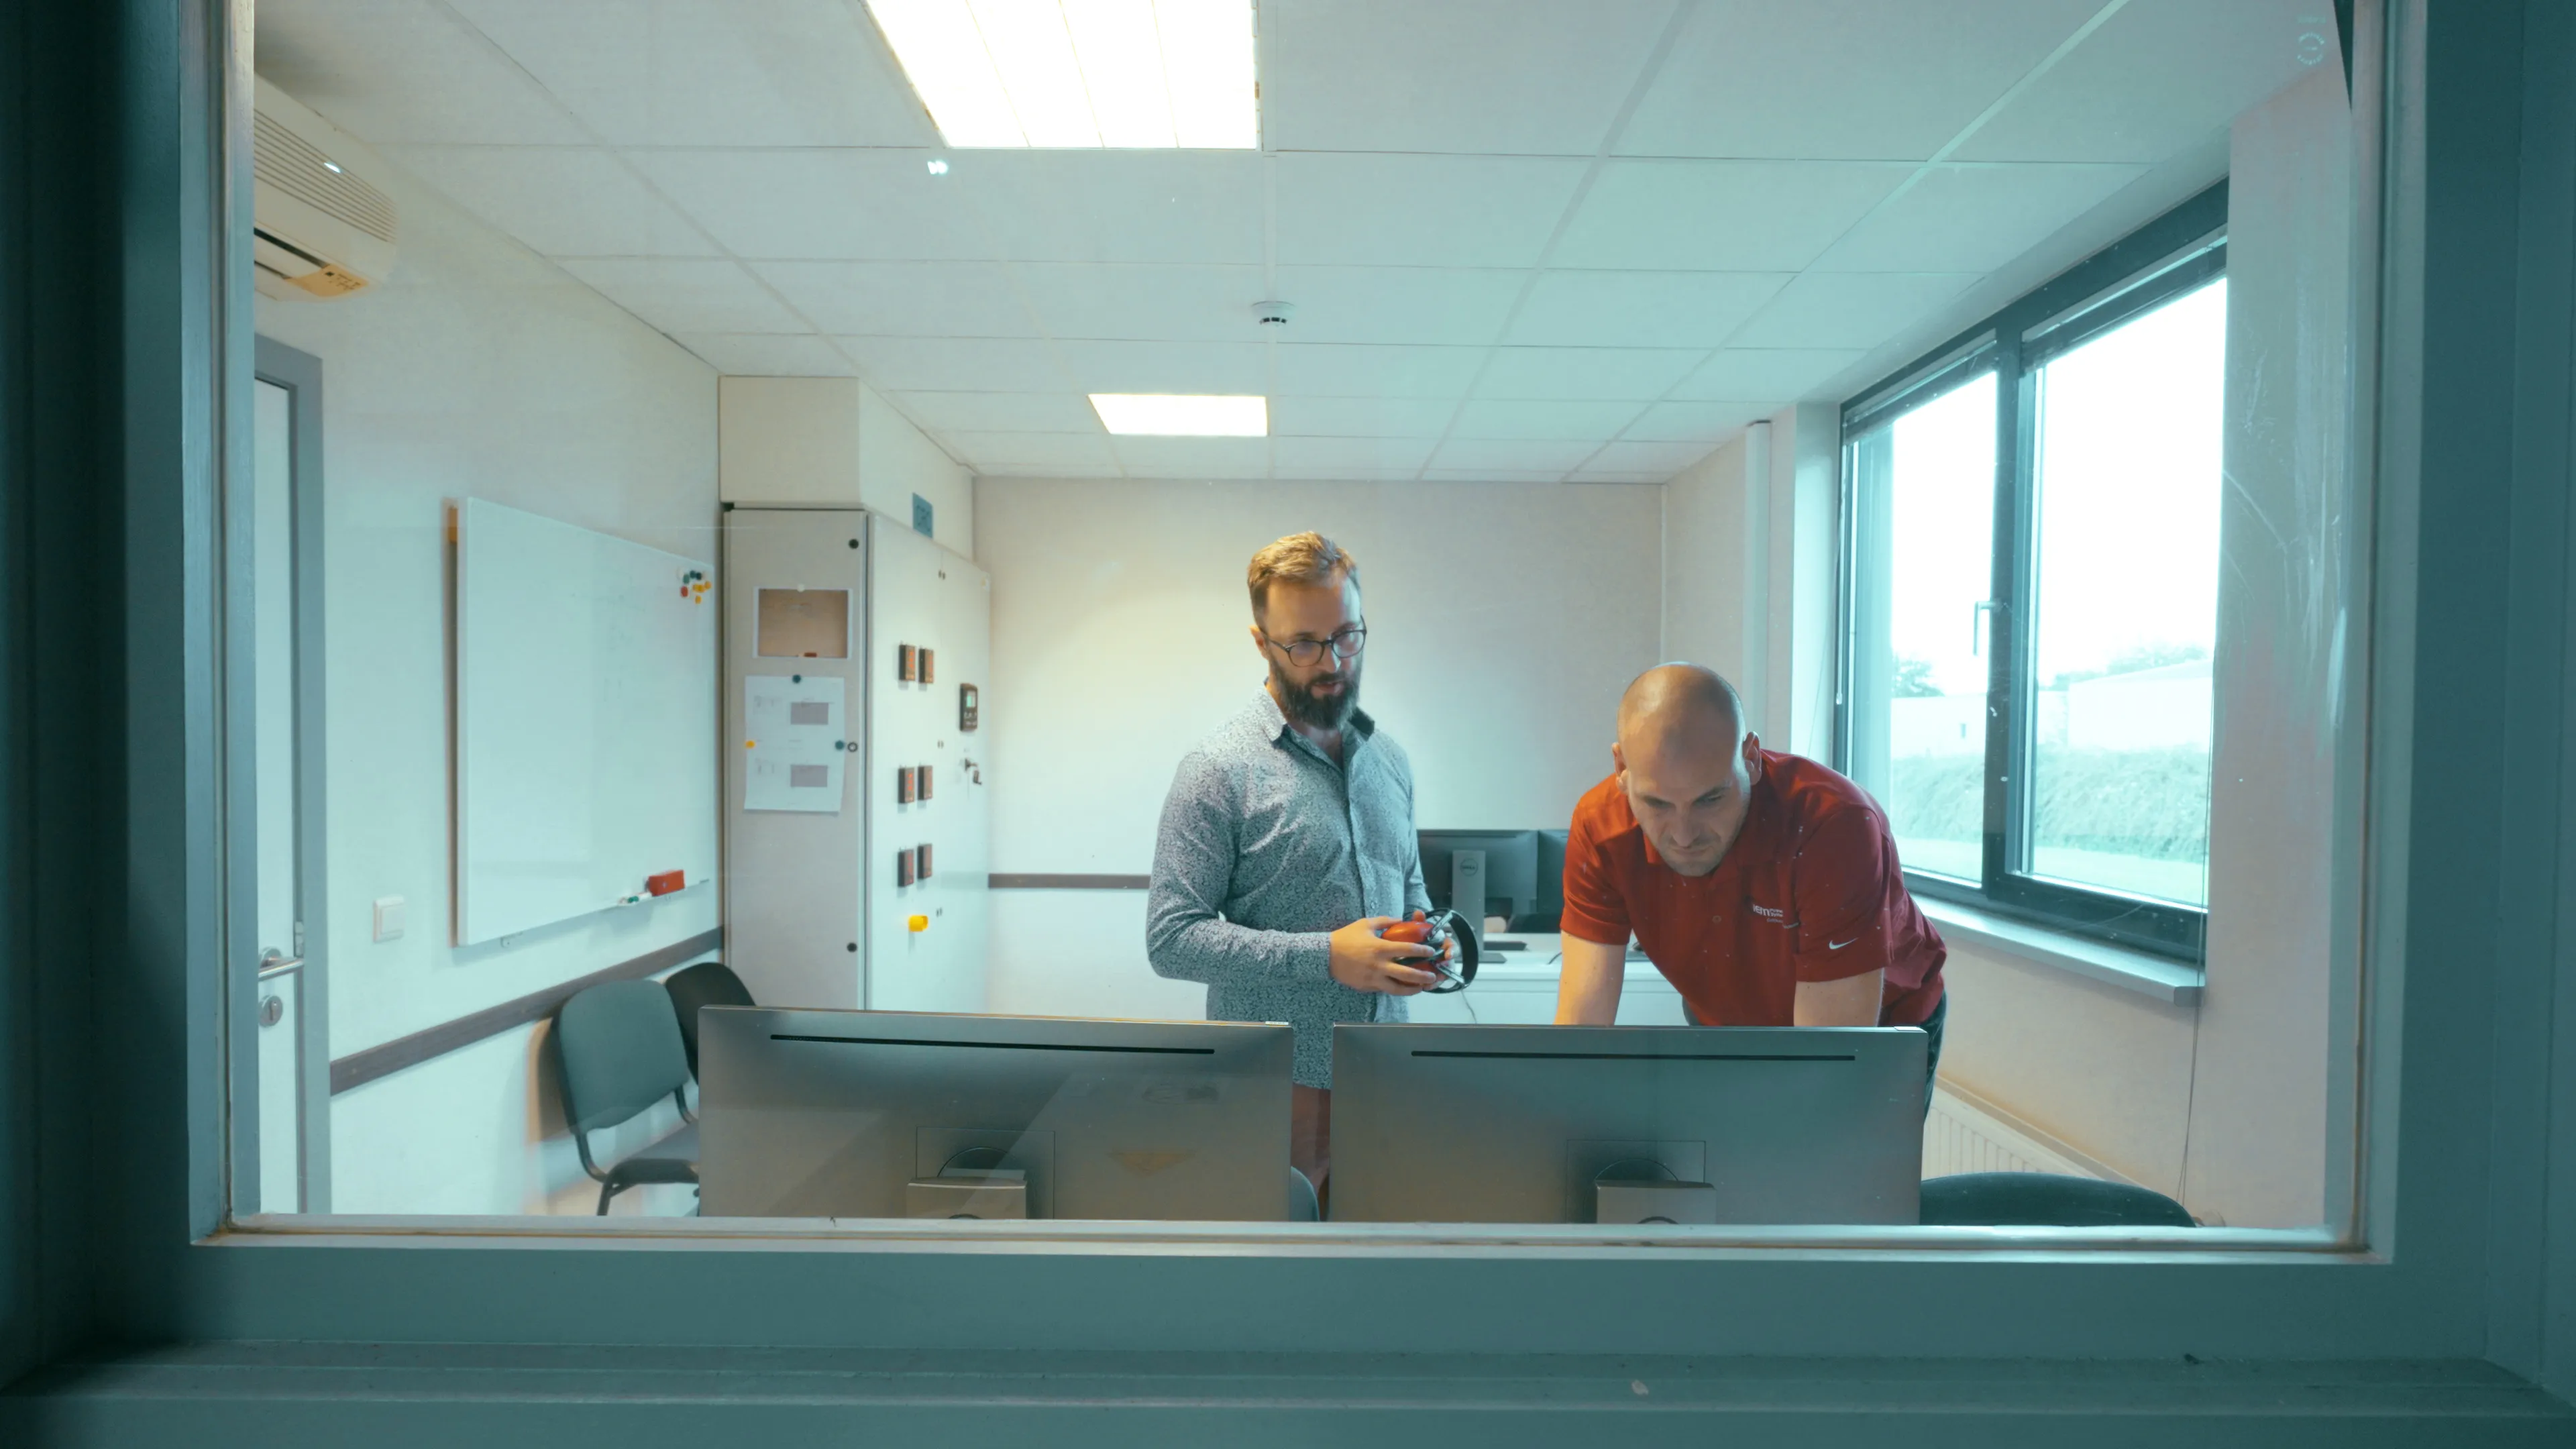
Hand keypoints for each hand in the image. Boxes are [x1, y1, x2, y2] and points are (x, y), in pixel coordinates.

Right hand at [1328, 916, 1442, 995]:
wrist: (1325, 955)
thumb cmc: (1345, 937)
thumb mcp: (1365, 924)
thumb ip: (1384, 921)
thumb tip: (1399, 919)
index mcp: (1380, 948)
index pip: (1406, 950)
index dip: (1421, 951)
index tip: (1430, 952)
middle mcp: (1379, 965)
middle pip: (1406, 974)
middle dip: (1422, 976)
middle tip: (1433, 977)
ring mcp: (1373, 979)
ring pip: (1397, 989)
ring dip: (1412, 990)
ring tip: (1421, 988)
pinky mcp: (1366, 987)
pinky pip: (1384, 990)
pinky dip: (1394, 990)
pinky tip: (1402, 989)